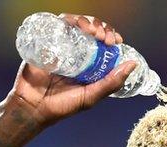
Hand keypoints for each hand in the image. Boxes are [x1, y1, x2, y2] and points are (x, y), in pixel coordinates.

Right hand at [8, 14, 136, 126]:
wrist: (34, 107)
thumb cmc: (62, 106)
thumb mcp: (92, 96)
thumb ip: (111, 83)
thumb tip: (133, 65)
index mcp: (90, 62)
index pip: (104, 41)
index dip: (112, 36)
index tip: (117, 41)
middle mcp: (77, 51)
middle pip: (92, 29)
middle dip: (102, 28)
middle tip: (105, 38)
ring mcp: (61, 45)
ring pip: (77, 23)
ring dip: (88, 22)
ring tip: (92, 31)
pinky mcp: (47, 42)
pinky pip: (58, 24)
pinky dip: (69, 20)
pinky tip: (77, 26)